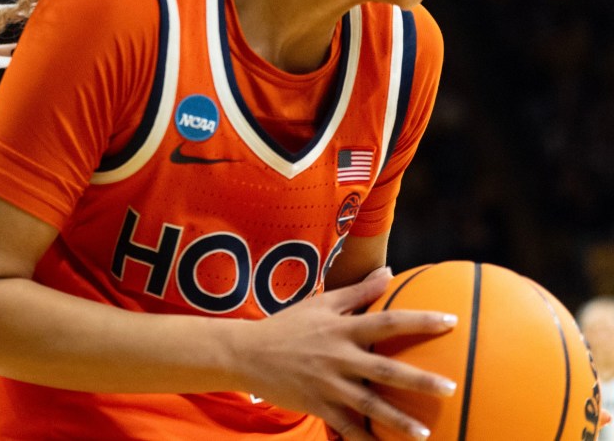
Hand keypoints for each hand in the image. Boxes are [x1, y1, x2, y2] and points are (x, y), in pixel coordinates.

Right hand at [234, 268, 457, 440]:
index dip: (420, 320)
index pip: (387, 321)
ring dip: (398, 420)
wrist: (246, 353)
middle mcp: (338, 357)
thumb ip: (358, 291)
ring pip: (369, 406)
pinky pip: (345, 429)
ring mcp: (327, 384)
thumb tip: (390, 272)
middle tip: (450, 387)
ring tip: (426, 433)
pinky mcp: (316, 406)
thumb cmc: (288, 325)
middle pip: (384, 369)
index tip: (451, 321)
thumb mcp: (321, 303)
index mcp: (341, 328)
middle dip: (418, 380)